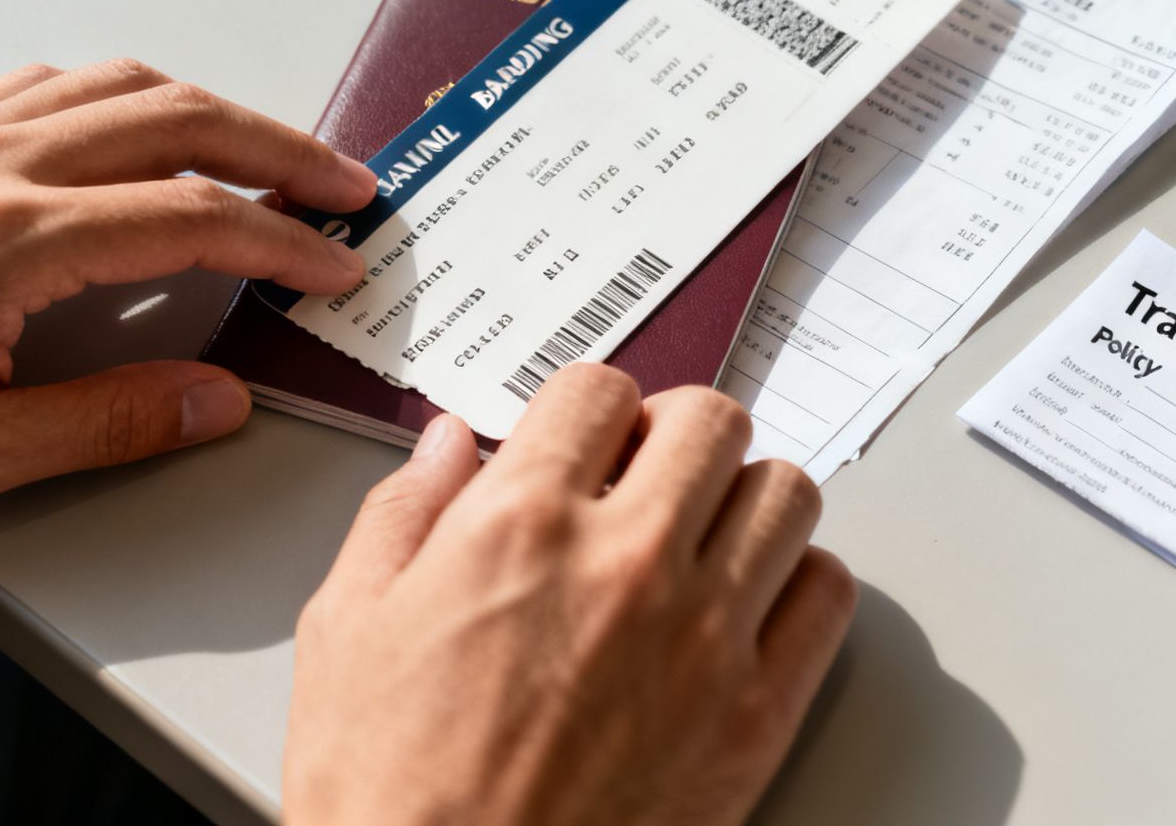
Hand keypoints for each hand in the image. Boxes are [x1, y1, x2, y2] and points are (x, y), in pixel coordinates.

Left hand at [0, 61, 375, 514]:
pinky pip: (44, 83)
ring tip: (267, 150)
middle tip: (344, 185)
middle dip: (281, 150)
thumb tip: (216, 397)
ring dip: (211, 109)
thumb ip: (110, 420)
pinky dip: (122, 95)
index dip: (284, 240)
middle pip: (178, 121)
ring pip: (117, 86)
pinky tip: (139, 124)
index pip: (192, 217)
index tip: (336, 263)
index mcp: (8, 243)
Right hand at [285, 365, 856, 825]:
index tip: (583, 442)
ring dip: (744, 499)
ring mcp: (706, 638)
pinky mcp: (756, 715)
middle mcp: (626, 563)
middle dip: (674, 435)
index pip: (600, 390)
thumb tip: (444, 446)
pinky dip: (799, 584)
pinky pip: (827, 596)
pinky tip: (749, 606)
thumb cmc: (391, 794)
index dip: (587, 410)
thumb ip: (402, 515)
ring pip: (785, 494)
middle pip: (710, 420)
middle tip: (648, 475)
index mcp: (520, 526)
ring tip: (703, 536)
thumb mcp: (347, 632)